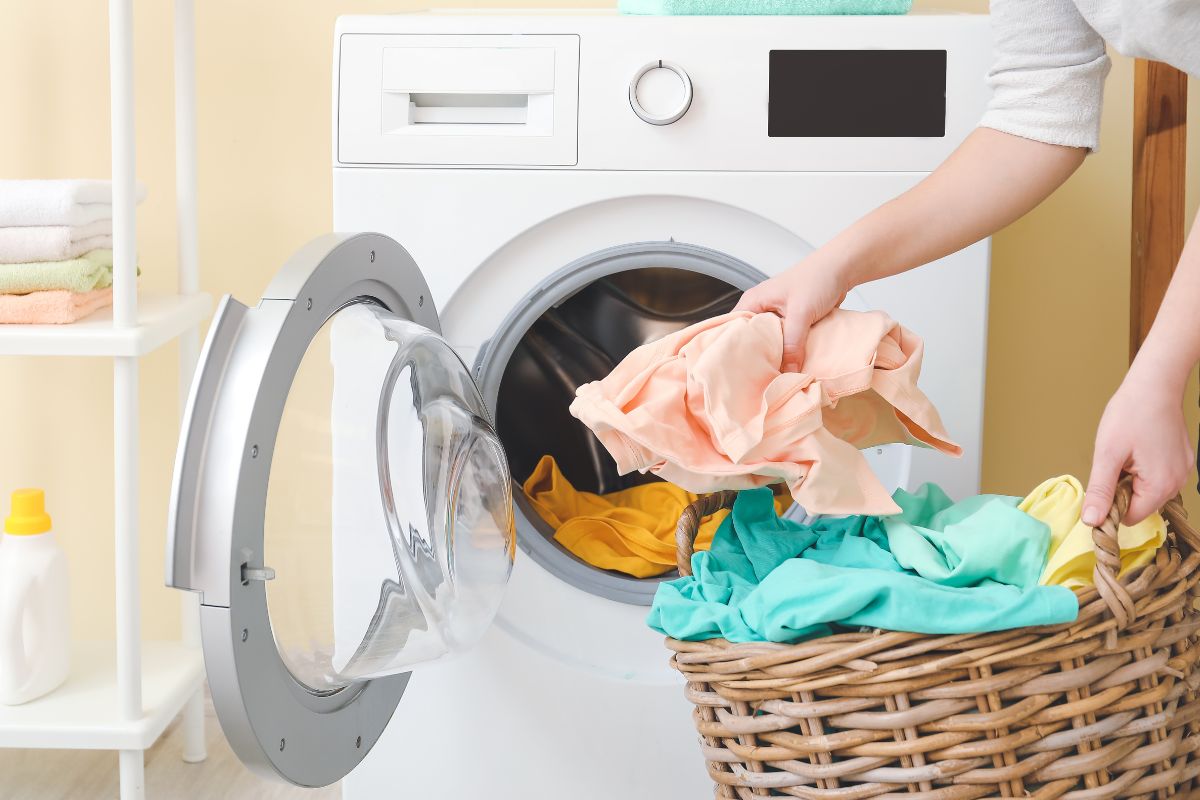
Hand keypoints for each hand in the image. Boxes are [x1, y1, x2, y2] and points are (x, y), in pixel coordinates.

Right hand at [734, 254, 849, 372]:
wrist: (841, 269)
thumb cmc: (817, 278)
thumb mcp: (801, 312)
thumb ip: (793, 343)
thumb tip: (788, 372)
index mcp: (753, 302)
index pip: (734, 330)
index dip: (736, 351)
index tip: (742, 371)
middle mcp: (761, 309)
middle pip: (752, 340)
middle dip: (758, 358)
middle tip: (761, 378)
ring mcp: (776, 317)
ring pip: (770, 343)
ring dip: (776, 356)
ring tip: (776, 375)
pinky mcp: (791, 323)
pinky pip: (786, 342)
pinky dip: (790, 352)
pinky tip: (792, 365)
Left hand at [1082, 373, 1194, 526]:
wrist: (1154, 385)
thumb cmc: (1130, 414)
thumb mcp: (1107, 454)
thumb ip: (1100, 490)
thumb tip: (1092, 521)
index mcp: (1160, 486)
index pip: (1130, 518)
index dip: (1111, 506)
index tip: (1102, 484)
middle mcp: (1177, 483)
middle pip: (1140, 505)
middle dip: (1122, 489)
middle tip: (1115, 462)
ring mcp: (1182, 472)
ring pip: (1147, 491)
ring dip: (1132, 479)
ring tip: (1127, 453)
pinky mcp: (1181, 461)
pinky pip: (1157, 477)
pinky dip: (1143, 469)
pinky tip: (1139, 448)